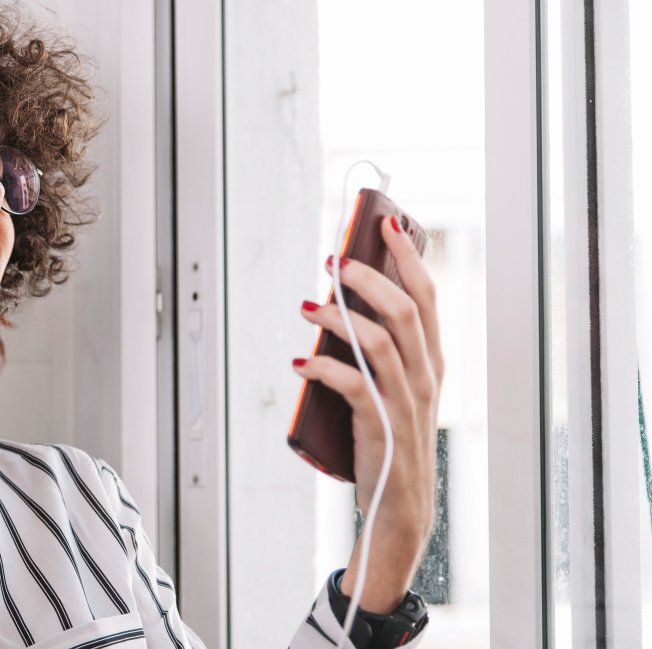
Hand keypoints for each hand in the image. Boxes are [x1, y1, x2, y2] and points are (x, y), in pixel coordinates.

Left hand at [293, 214, 443, 612]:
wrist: (398, 506)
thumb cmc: (389, 439)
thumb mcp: (393, 388)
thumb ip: (378, 350)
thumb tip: (337, 306)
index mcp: (431, 359)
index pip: (427, 295)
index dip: (408, 256)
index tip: (387, 224)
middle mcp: (425, 375)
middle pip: (406, 309)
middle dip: (368, 277)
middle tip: (333, 263)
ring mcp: (406, 401)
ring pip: (379, 340)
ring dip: (338, 318)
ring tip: (307, 309)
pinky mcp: (381, 427)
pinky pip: (351, 385)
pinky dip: (321, 368)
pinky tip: (298, 364)